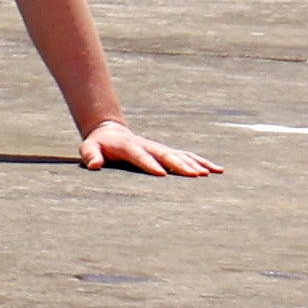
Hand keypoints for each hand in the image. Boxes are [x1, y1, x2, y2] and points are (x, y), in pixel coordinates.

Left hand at [78, 119, 219, 176]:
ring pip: (180, 155)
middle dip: (180, 165)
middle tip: (194, 176)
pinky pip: (187, 156)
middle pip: (165, 155)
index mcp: (129, 146)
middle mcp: (148, 146)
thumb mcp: (89, 148)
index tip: (162, 174)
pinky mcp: (167, 152)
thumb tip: (93, 165)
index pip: (140, 155)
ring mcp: (159, 148)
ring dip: (194, 164)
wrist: (110, 132)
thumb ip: (91, 155)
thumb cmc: (99, 145)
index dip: (150, 164)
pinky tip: (217, 170)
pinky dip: (202, 162)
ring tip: (209, 174)